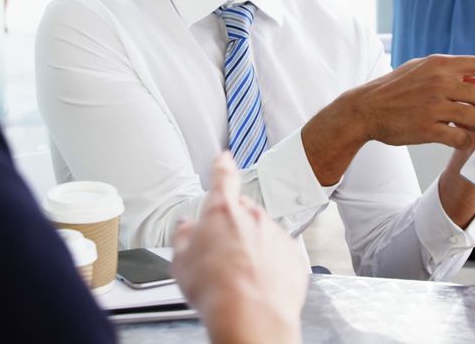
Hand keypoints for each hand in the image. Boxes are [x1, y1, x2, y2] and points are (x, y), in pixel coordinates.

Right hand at [171, 154, 306, 343]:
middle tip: (221, 253)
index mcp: (222, 212)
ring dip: (252, 249)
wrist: (251, 315)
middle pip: (241, 213)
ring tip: (238, 277)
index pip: (223, 179)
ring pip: (262, 235)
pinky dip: (270, 266)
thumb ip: (183, 237)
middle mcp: (252, 217)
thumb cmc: (215, 290)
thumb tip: (186, 228)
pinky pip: (280, 255)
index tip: (224, 158)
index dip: (222, 166)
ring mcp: (275, 235)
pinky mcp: (293, 256)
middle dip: (232, 226)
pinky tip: (258, 284)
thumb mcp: (181, 262)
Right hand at [355, 55, 474, 151]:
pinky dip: (461, 140)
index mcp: (442, 63)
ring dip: (474, 125)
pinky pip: (462, 138)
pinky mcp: (428, 128)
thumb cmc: (396, 88)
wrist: (365, 108)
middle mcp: (441, 82)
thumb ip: (452, 71)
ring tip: (457, 123)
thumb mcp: (422, 68)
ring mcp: (435, 105)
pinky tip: (448, 135)